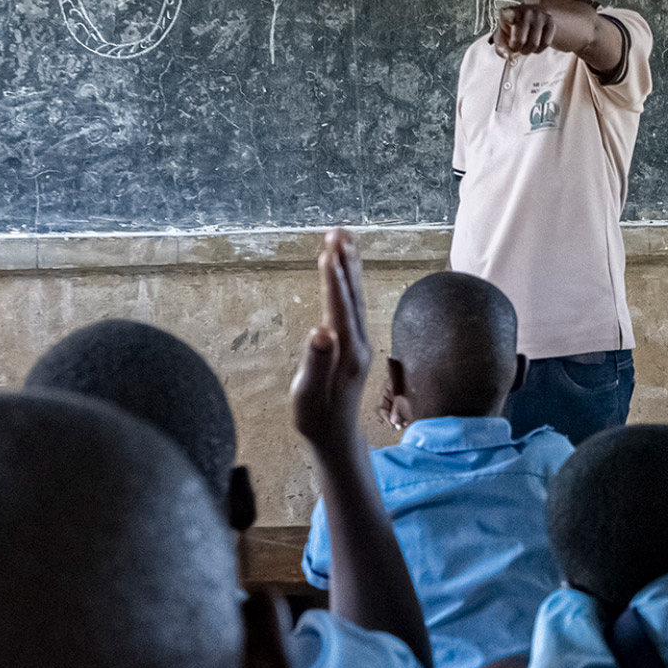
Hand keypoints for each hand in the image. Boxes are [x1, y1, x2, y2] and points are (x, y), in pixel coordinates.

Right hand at [290, 228, 370, 450]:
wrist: (336, 436)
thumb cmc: (316, 418)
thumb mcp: (309, 394)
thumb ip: (316, 363)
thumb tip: (320, 331)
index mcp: (347, 353)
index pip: (340, 309)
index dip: (333, 282)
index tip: (327, 253)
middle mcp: (359, 343)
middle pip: (353, 296)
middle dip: (345, 263)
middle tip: (337, 231)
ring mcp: (359, 342)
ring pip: (356, 297)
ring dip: (349, 267)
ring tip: (342, 238)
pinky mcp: (354, 343)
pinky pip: (353, 305)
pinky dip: (348, 283)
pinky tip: (343, 269)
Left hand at [496, 3, 562, 56]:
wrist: (535, 17)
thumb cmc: (516, 27)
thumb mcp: (503, 34)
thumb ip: (500, 47)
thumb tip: (507, 56)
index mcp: (509, 12)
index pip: (506, 15)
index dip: (508, 21)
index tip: (509, 26)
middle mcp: (525, 11)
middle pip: (520, 40)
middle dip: (517, 49)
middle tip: (516, 47)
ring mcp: (539, 15)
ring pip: (534, 44)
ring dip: (528, 50)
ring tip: (526, 45)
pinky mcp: (550, 21)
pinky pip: (545, 43)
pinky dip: (539, 49)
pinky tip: (535, 43)